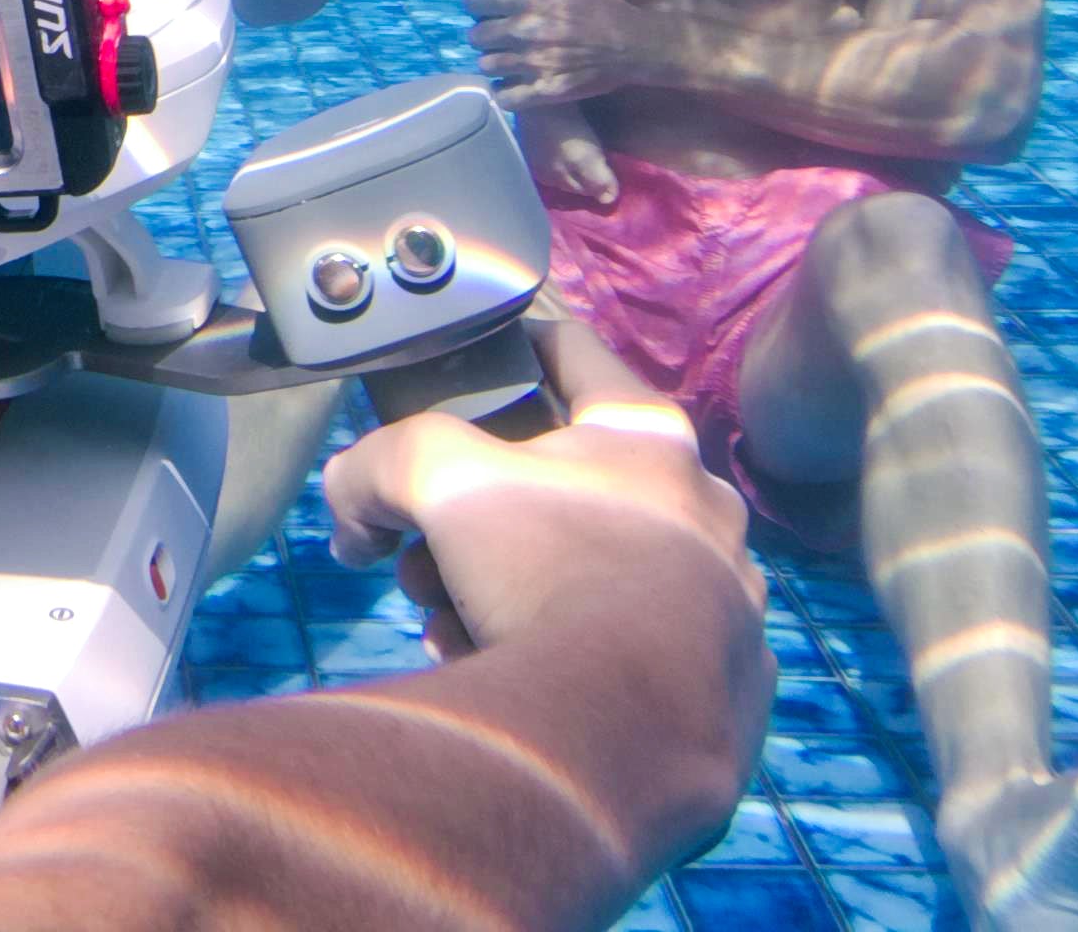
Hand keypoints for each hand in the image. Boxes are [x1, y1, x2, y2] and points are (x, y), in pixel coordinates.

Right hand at [323, 319, 763, 669]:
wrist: (627, 731)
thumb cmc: (545, 571)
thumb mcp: (435, 480)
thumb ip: (380, 463)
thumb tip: (352, 508)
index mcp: (647, 436)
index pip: (570, 350)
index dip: (508, 347)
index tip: (465, 371)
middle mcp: (702, 506)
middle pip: (564, 485)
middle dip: (479, 522)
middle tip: (427, 563)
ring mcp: (724, 594)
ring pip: (589, 572)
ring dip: (508, 594)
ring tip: (455, 632)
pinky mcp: (725, 677)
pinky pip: (624, 648)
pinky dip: (564, 657)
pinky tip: (512, 680)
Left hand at [465, 0, 664, 107]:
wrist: (634, 47)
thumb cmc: (603, 13)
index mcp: (532, 0)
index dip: (476, 4)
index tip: (483, 9)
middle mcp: (526, 30)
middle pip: (475, 36)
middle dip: (485, 36)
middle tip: (499, 38)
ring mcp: (532, 63)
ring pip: (485, 65)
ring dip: (495, 63)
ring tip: (508, 62)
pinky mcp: (543, 91)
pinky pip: (503, 96)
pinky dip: (505, 91)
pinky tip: (513, 85)